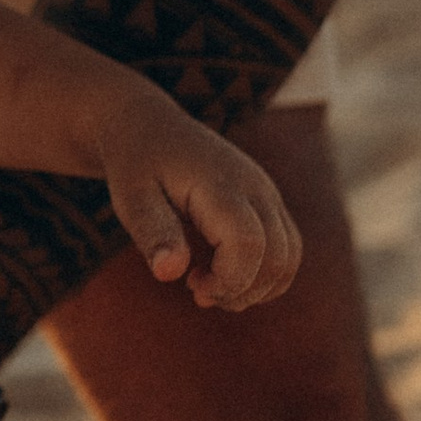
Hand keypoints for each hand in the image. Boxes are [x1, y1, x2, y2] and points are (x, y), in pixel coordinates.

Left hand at [95, 87, 302, 309]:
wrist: (151, 128)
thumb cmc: (136, 166)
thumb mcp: (130, 198)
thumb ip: (153, 233)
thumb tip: (169, 273)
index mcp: (220, 184)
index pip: (249, 244)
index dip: (228, 280)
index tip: (191, 287)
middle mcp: (254, 186)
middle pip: (278, 255)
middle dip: (242, 290)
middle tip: (197, 292)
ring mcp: (266, 193)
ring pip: (290, 255)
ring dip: (257, 287)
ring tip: (210, 287)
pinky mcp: (268, 202)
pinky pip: (286, 247)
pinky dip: (263, 273)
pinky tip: (222, 274)